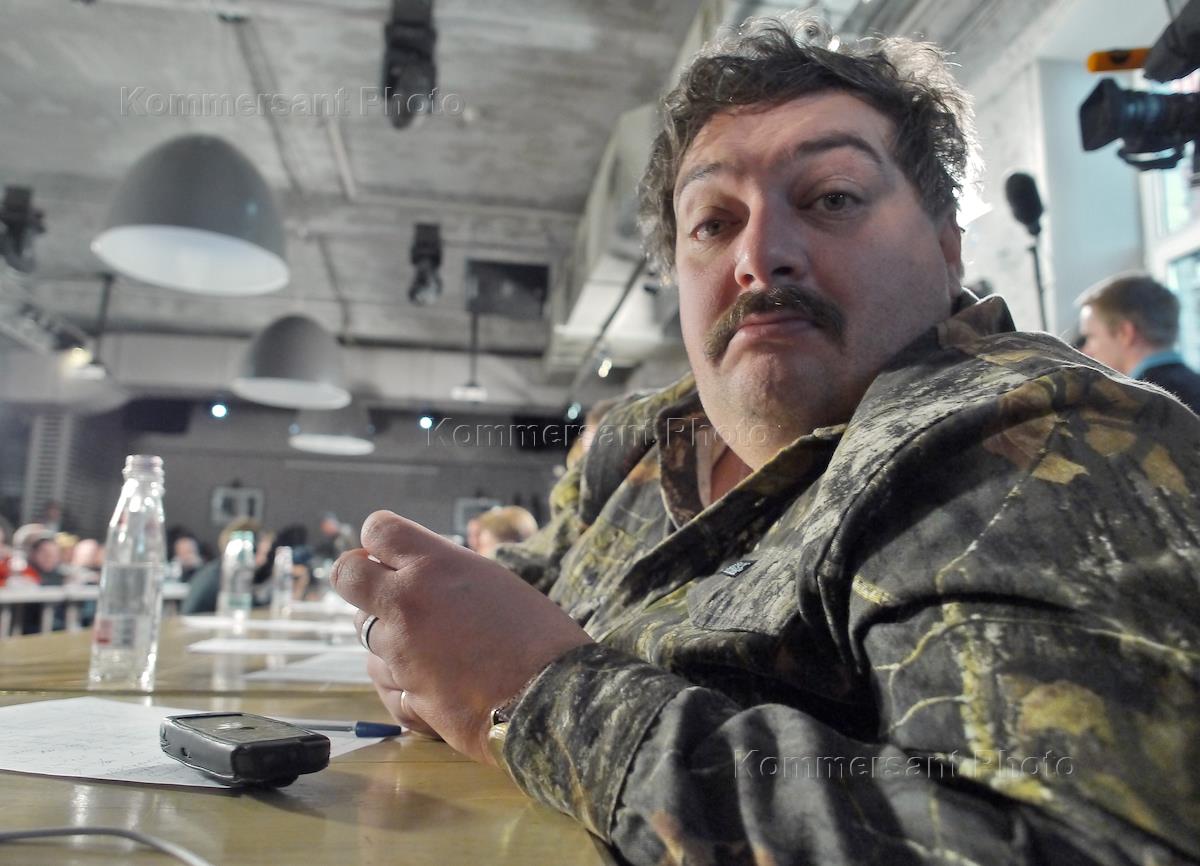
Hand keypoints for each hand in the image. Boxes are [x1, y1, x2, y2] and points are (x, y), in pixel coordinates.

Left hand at [331, 510, 593, 764]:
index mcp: (434, 565)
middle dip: (361, 582)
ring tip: (432, 649)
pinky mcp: (408, 698)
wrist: (558, 697)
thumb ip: (444, 572)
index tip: (390, 555)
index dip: (378, 542)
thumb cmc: (540, 635)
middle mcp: (407, 603)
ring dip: (387, 639)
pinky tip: (434, 683)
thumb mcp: (492, 580)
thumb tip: (410, 571)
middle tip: (387, 595)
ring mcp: (401, 653)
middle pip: (347, 576)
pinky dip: (401, 683)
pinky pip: (383, 684)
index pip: (376, 530)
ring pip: (363, 635)